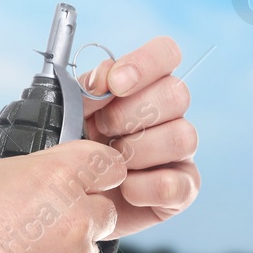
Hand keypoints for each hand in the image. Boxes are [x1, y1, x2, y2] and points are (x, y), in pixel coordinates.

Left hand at [78, 37, 200, 238]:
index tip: (114, 84)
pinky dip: (144, 187)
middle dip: (131, 114)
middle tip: (101, 129)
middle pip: (177, 94)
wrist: (69, 198)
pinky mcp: (182, 188)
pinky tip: (122, 187)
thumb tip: (103, 79)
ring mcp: (178, 151)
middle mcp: (168, 114)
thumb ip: (85, 90)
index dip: (145, 63)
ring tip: (108, 163)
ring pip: (183, 137)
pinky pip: (178, 184)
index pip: (165, 54)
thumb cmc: (73, 148)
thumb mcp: (70, 114)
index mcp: (143, 86)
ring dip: (137, 151)